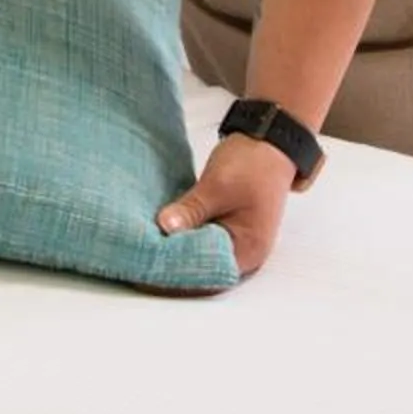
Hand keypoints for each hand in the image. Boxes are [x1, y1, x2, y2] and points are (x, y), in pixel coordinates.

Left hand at [158, 135, 297, 278]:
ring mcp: (236, 239)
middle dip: (175, 259)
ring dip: (178, 246)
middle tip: (143, 254)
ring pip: (201, 251)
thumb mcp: (217, 187)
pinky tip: (163, 230)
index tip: (152, 261)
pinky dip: (185, 234)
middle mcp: (244, 252)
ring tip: (148, 245)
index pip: (210, 273)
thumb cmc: (252, 165)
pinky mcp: (226, 226)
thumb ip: (191, 210)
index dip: (180, 269)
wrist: (269, 140)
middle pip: (204, 266)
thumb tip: (163, 228)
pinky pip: (201, 237)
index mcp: (249, 250)